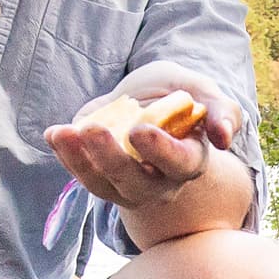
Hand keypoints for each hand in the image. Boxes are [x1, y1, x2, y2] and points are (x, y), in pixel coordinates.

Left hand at [47, 72, 237, 216]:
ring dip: (79, 160)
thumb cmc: (184, 100)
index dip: (160, 151)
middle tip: (93, 129)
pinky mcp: (98, 176)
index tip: (140, 129)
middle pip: (134, 181)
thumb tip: (223, 136)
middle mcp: (158, 182)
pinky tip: (55, 134)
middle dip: (111, 158)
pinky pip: (81, 173)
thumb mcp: (205, 94)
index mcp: (188, 162)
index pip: (178, 163)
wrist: (151, 101)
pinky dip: (65, 155)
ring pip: (101, 184)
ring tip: (64, 133)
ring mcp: (125, 184)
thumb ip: (222, 111)